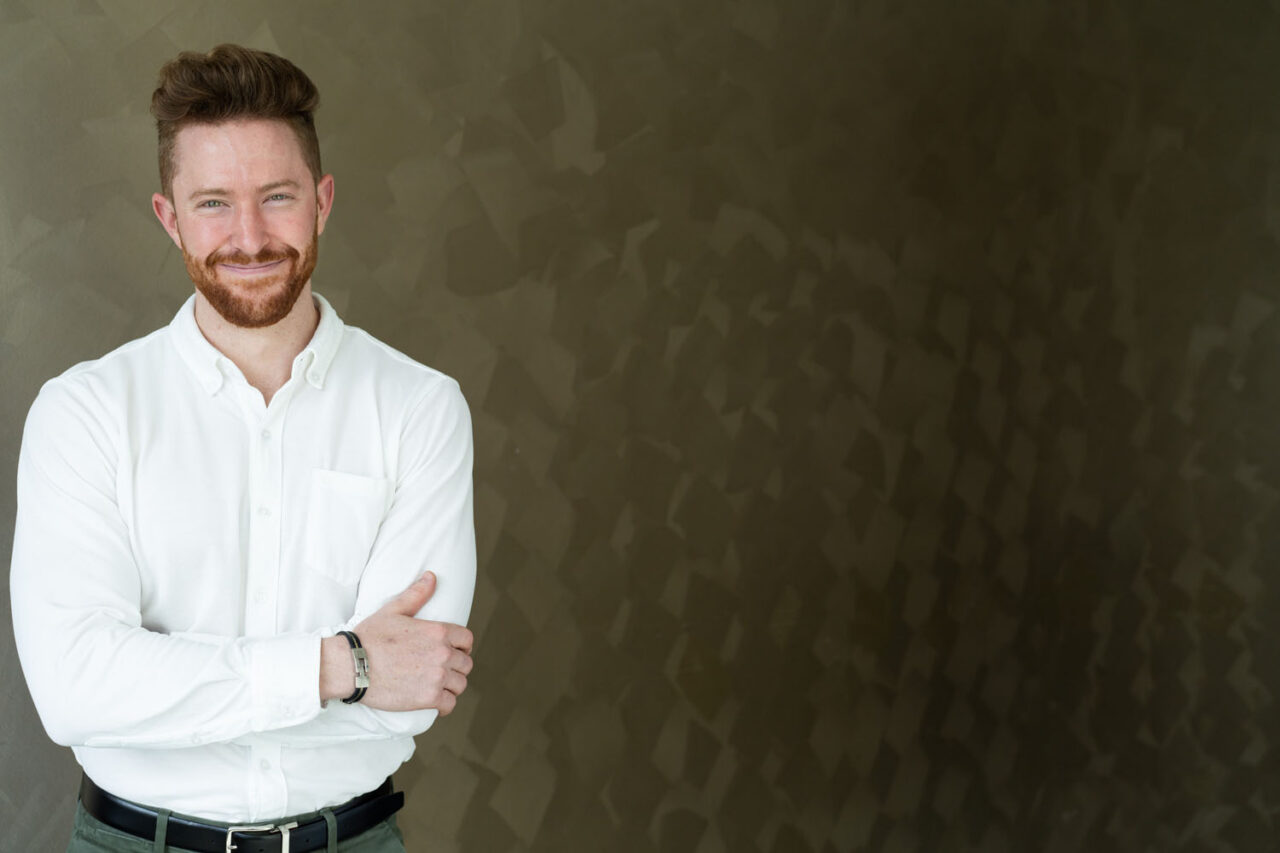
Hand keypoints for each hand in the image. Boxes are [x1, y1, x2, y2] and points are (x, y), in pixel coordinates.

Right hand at [320, 572, 473, 713]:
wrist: (351, 665)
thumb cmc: (369, 637)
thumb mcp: (393, 610)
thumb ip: (416, 594)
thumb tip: (432, 576)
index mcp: (438, 632)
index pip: (467, 640)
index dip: (462, 646)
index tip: (453, 651)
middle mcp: (442, 654)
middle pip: (466, 663)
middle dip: (456, 666)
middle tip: (441, 669)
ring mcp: (437, 677)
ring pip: (460, 684)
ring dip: (451, 686)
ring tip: (438, 685)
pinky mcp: (428, 698)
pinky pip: (449, 704)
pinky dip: (445, 704)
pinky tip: (435, 701)